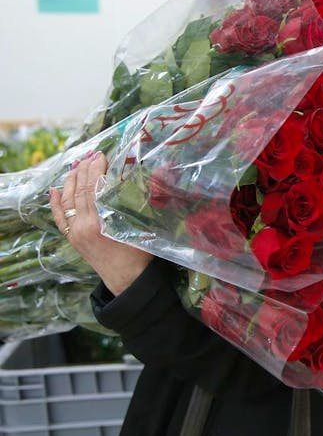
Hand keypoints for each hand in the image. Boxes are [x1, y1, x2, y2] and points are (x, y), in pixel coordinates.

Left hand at [50, 152, 152, 295]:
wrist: (128, 280)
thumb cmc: (142, 254)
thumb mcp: (145, 226)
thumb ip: (144, 201)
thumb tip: (154, 174)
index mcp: (101, 222)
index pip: (93, 187)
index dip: (96, 169)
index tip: (101, 156)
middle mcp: (84, 226)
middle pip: (79, 190)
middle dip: (84, 170)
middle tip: (90, 155)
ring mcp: (75, 232)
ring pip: (67, 201)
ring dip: (70, 180)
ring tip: (76, 165)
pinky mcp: (72, 238)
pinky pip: (59, 218)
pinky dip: (55, 203)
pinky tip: (54, 190)